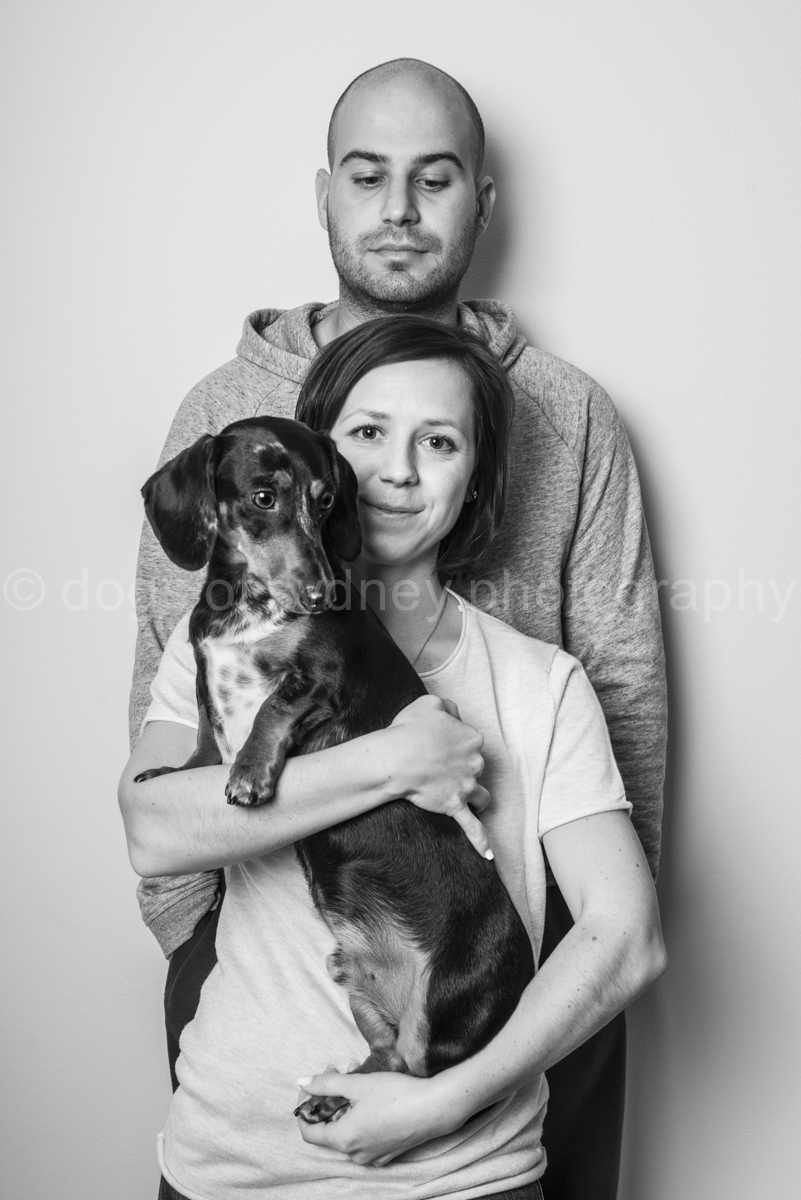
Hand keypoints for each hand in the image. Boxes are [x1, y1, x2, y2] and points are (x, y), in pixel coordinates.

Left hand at [295, 1067, 451, 1165]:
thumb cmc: (396, 1095)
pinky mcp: (386, 1153)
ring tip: (358, 1078)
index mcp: (343, 1139)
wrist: (434, 1109)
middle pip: (329, 1127)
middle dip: (330, 1097)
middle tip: (341, 1071)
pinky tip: (372, 1095)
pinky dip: (360, 1116)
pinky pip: (363, 1136)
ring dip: (346, 1104)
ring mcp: (371, 1156)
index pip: (308, 1130)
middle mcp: (354, 1153)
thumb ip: (326, 1084)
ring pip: (346, 1129)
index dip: (306, 1105)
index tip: (316, 1083)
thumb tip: (301, 1082)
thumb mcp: (357, 1084)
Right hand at [387, 696, 491, 857]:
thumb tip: (455, 714)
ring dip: (475, 795)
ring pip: (481, 795)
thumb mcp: (431, 703)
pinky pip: (473, 827)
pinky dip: (481, 841)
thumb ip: (449, 707)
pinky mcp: (455, 806)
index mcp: (472, 738)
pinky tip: (488, 855)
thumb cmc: (410, 729)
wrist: (397, 758)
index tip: (438, 742)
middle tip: (438, 765)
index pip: (471, 740)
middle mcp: (475, 763)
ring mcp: (466, 787)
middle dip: (462, 767)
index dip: (455, 742)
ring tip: (466, 796)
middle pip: (476, 767)